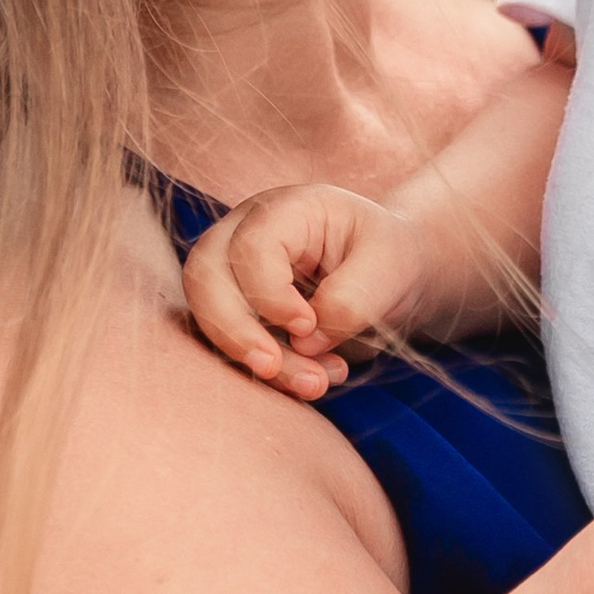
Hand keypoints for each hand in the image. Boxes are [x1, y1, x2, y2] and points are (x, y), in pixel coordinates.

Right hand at [181, 184, 433, 400]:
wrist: (390, 276)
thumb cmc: (389, 258)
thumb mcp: (390, 267)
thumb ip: (351, 298)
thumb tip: (303, 340)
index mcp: (287, 210)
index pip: (249, 247)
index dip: (269, 293)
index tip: (308, 324)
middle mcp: (246, 234)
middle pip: (204, 276)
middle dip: (234, 330)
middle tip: (272, 367)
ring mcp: (234, 272)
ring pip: (207, 317)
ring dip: (251, 359)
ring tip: (313, 383)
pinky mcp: (236, 310)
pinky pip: (226, 344)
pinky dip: (264, 371)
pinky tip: (310, 378)